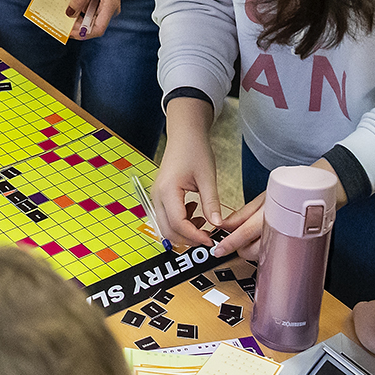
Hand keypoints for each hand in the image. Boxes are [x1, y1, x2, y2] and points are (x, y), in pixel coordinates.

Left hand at [66, 0, 129, 39]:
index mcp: (110, 5)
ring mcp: (106, 5)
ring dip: (77, 17)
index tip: (70, 32)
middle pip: (93, 25)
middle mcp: (109, 8)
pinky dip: (80, 8)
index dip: (83, 33)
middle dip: (77, 26)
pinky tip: (71, 4)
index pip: (98, 29)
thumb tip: (69, 13)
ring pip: (90, 17)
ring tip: (64, 13)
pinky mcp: (101, 0)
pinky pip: (89, 8)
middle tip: (62, 22)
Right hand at [153, 99, 220, 248]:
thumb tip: (217, 225)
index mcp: (168, 191)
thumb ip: (211, 203)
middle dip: (188, 239)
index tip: (210, 239)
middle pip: (168, 230)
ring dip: (184, 231)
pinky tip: (195, 213)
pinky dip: (181, 223)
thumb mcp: (207, 177)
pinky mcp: (161, 197)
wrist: (184, 135)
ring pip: (166, 226)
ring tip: (203, 222)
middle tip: (208, 237)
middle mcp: (157, 196)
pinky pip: (167, 218)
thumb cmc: (194, 150)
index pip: (178, 224)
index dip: (194, 236)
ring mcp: (157, 197)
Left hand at [216, 157, 347, 259]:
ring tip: (256, 234)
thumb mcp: (262, 198)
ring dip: (253, 249)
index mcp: (268, 216)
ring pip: (261, 254)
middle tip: (237, 238)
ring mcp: (285, 239)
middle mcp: (277, 230)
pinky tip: (266, 239)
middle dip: (240, 248)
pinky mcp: (292, 245)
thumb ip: (242, 214)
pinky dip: (265, 248)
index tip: (218, 250)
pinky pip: (273, 252)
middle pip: (250, 251)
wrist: (316, 193)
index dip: (229, 244)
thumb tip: (224, 225)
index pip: (243, 234)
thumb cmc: (289, 191)